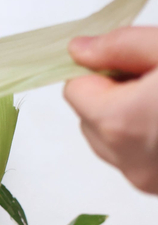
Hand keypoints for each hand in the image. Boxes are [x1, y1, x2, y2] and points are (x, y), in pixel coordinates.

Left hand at [64, 26, 157, 194]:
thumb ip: (120, 45)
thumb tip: (78, 49)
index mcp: (121, 121)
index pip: (75, 89)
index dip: (102, 71)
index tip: (132, 63)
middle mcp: (127, 159)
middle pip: (90, 118)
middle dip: (117, 96)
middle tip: (156, 81)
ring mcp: (145, 179)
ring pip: (112, 142)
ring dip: (132, 119)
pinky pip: (136, 159)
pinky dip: (149, 140)